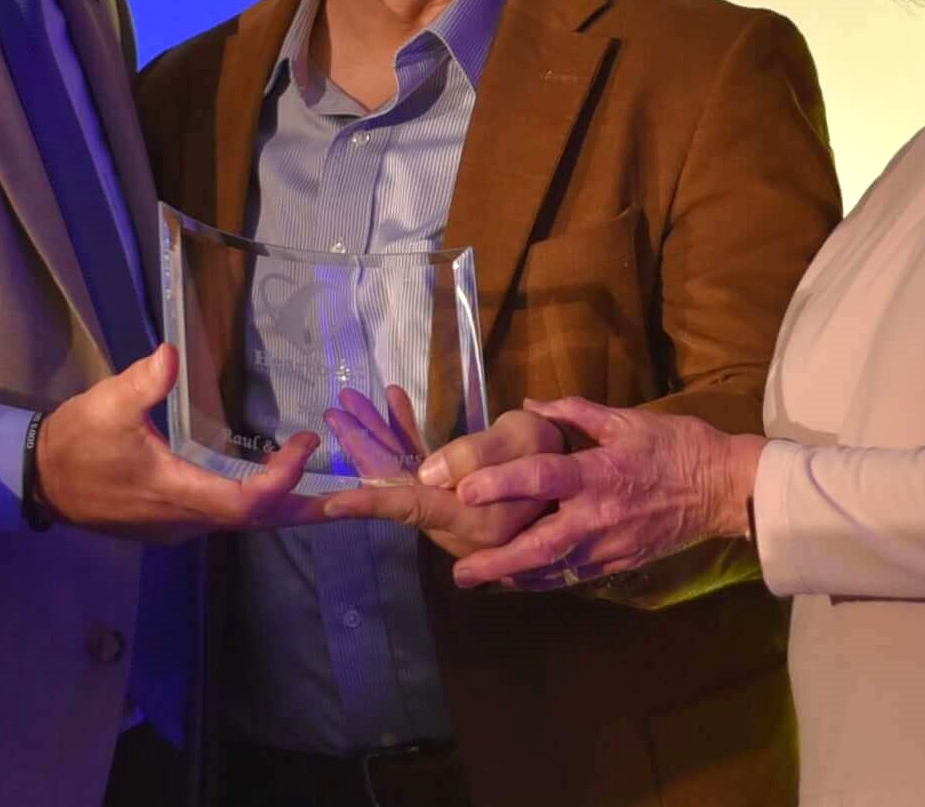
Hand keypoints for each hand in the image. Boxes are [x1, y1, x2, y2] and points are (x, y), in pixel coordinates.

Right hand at [34, 344, 328, 542]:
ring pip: (244, 522)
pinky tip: (274, 482)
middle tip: (353, 496)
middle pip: (258, 522)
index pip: (245, 503)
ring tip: (327, 486)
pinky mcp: (172, 522)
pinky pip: (227, 516)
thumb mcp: (104, 405)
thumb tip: (172, 354)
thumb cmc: (76, 444)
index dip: (281, 479)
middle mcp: (186, 520)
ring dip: (285, 504)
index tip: (305, 442)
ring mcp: (179, 525)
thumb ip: (141, 382)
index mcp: (176, 493)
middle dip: (305, 507)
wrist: (42, 482)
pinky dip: (259, 502)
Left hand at [322, 403, 563, 558]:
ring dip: (379, 438)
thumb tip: (427, 474)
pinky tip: (393, 401)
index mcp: (474, 518)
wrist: (596, 476)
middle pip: (400, 487)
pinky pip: (427, 470)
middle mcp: (458, 524)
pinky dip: (408, 437)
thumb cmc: (564, 453)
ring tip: (351, 400)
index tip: (328, 503)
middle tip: (335, 409)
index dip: (370, 501)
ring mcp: (458, 513)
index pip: (411, 507)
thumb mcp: (525, 442)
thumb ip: (476, 456)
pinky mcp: (463, 499)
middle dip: (365, 447)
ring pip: (408, 476)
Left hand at [448, 396, 763, 590]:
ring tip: (478, 580)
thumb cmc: (676, 446)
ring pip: (554, 570)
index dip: (501, 483)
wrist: (724, 489)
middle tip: (460, 572)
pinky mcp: (620, 562)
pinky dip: (544, 580)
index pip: (541, 478)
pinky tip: (520, 581)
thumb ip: (575, 412)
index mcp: (598, 473)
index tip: (464, 490)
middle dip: (498, 562)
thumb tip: (531, 404)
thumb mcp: (627, 420)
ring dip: (515, 577)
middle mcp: (599, 515)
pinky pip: (575, 575)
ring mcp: (610, 545)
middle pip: (540, 545)